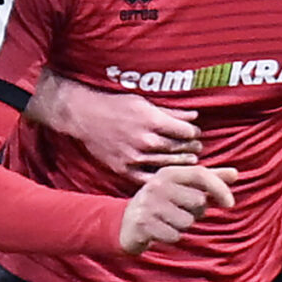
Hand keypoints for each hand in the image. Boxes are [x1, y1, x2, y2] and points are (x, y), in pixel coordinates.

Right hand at [25, 74, 199, 179]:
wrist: (85, 117)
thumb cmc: (117, 106)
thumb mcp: (146, 103)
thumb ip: (171, 112)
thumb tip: (194, 116)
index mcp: (153, 121)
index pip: (186, 132)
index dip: (194, 133)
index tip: (195, 133)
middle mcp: (145, 141)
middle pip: (179, 149)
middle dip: (191, 148)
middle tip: (197, 148)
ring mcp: (133, 157)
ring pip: (167, 164)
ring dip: (181, 163)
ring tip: (189, 160)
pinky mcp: (122, 169)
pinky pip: (146, 178)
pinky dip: (160, 177)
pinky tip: (168, 175)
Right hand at [120, 163, 234, 254]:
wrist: (125, 222)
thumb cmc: (164, 202)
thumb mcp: (183, 186)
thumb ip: (210, 179)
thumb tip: (236, 174)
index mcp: (170, 172)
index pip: (201, 174)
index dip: (220, 188)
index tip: (230, 204)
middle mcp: (157, 185)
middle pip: (198, 202)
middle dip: (197, 212)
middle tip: (181, 211)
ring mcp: (148, 204)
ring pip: (187, 221)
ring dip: (184, 225)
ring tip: (169, 220)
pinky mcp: (142, 224)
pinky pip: (174, 235)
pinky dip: (172, 236)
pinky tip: (161, 230)